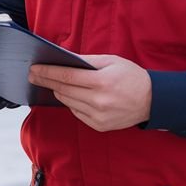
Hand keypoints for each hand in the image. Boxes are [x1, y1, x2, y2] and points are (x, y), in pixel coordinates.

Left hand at [28, 54, 151, 131]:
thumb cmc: (131, 76)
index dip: (48, 72)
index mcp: (102, 82)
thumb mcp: (111, 61)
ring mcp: (98, 116)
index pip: (67, 77)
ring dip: (58, 92)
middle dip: (47, 82)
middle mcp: (99, 101)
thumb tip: (64, 59)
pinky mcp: (99, 126)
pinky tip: (71, 95)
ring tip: (51, 83)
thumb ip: (87, 60)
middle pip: (63, 91)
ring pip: (68, 103)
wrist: (152, 100)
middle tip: (33, 75)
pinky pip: (77, 113)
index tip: (34, 68)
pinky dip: (71, 103)